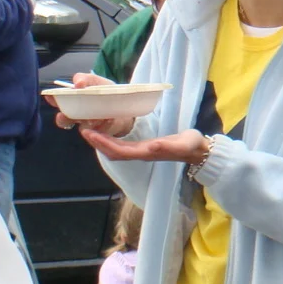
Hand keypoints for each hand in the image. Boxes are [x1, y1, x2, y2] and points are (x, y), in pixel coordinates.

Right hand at [45, 72, 135, 136]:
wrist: (124, 106)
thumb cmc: (105, 92)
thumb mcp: (96, 82)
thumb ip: (86, 79)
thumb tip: (77, 83)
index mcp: (73, 100)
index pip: (58, 100)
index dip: (52, 98)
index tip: (50, 96)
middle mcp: (77, 115)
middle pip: (64, 119)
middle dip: (63, 118)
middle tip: (64, 115)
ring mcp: (88, 125)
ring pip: (81, 127)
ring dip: (86, 122)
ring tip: (93, 119)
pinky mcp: (100, 132)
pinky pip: (100, 131)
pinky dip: (105, 124)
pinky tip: (110, 119)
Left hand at [81, 126, 206, 163]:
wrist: (199, 151)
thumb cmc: (191, 146)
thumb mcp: (183, 144)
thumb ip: (168, 147)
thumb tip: (151, 146)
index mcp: (147, 152)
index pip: (119, 151)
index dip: (103, 144)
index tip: (89, 133)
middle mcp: (141, 153)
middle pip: (113, 152)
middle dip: (97, 143)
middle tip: (84, 129)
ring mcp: (143, 151)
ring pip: (116, 150)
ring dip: (102, 142)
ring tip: (91, 130)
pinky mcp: (145, 147)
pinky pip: (123, 146)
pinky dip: (111, 140)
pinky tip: (107, 132)